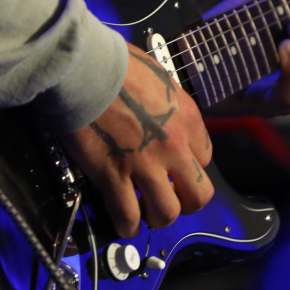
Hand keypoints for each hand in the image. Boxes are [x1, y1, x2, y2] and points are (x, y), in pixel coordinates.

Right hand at [62, 43, 214, 237]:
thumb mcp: (160, 79)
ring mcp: (144, 164)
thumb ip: (169, 106)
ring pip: (166, 213)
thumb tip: (164, 119)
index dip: (189, 167)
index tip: (173, 167)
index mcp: (188, 118)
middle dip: (185, 203)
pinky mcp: (113, 176)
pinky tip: (124, 223)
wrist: (84, 68)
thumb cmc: (118, 64)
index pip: (206, 158)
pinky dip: (127, 226)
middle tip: (168, 199)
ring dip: (156, 218)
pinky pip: (127, 215)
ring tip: (144, 213)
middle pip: (199, 195)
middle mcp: (174, 146)